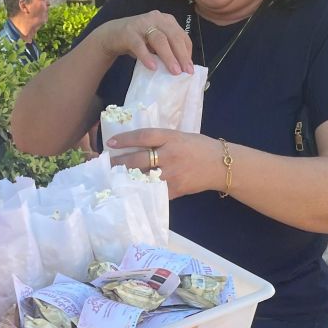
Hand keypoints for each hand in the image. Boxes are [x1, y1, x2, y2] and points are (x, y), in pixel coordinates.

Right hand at [97, 11, 193, 76]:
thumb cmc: (139, 41)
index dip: (187, 52)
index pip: (182, 35)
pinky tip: (152, 67)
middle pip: (173, 36)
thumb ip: (168, 50)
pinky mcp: (129, 32)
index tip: (190, 68)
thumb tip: (183, 67)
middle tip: (186, 72)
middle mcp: (157, 19)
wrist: (112, 35)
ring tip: (174, 71)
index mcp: (167, 21)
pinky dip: (146, 56)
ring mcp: (142, 24)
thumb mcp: (156, 44)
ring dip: (168, 56)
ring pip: (159, 39)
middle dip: (181, 55)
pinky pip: (139, 45)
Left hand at [107, 128, 226, 199]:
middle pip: (139, 159)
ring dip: (126, 178)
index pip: (144, 136)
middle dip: (119, 162)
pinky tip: (130, 190)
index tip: (110, 143)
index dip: (125, 140)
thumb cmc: (199, 148)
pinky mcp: (175, 188)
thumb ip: (161, 140)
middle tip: (106, 165)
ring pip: (143, 176)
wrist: (220, 165)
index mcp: (172, 138)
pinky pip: (153, 190)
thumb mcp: (180, 136)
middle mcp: (170, 155)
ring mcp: (172, 173)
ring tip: (113, 178)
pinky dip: (140, 190)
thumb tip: (136, 145)